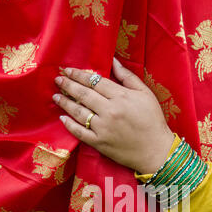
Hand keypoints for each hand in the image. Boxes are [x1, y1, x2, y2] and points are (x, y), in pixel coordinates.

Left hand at [53, 59, 173, 174]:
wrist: (156, 151)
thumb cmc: (153, 121)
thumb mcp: (146, 94)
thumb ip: (128, 77)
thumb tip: (113, 61)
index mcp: (121, 97)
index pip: (95, 82)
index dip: (79, 75)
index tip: (68, 70)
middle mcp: (109, 111)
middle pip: (83, 95)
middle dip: (68, 85)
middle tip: (57, 79)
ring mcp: (102, 128)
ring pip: (78, 112)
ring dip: (65, 103)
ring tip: (56, 96)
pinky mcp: (99, 143)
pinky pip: (80, 133)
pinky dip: (69, 125)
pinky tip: (62, 118)